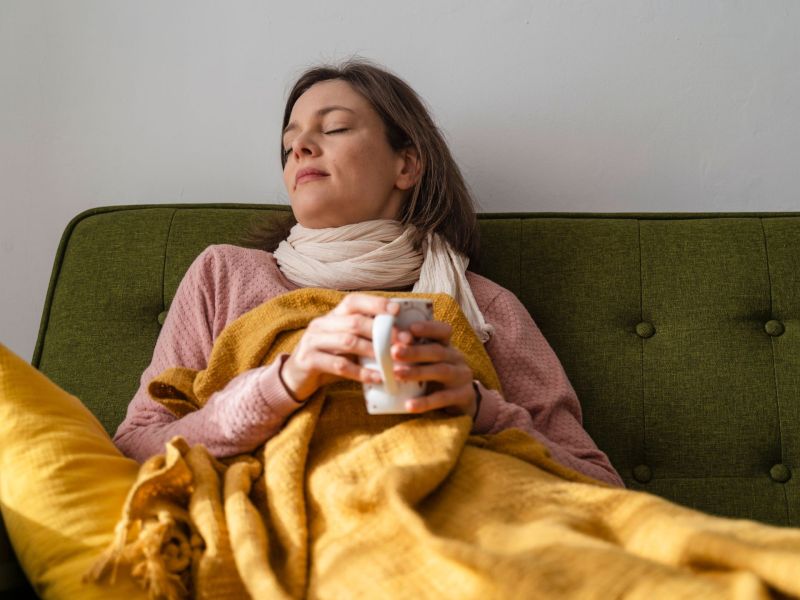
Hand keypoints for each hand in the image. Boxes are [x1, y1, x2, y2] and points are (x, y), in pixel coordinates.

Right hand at [280, 293, 397, 401]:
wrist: (296, 378)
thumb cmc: (329, 358)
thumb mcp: (346, 344)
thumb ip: (365, 337)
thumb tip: (401, 337)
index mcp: (332, 316)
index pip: (353, 301)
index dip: (375, 303)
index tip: (397, 310)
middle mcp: (321, 324)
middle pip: (354, 321)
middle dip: (382, 331)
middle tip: (404, 342)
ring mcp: (312, 341)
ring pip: (348, 342)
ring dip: (374, 351)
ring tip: (393, 360)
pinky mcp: (308, 360)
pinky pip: (339, 365)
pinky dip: (361, 373)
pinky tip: (377, 378)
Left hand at [390, 320, 477, 417]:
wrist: (463, 404)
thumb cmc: (437, 379)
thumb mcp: (429, 363)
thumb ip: (413, 355)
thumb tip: (387, 347)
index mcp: (447, 347)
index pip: (442, 332)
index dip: (428, 328)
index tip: (411, 328)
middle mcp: (456, 358)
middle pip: (437, 351)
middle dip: (415, 351)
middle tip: (394, 352)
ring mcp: (462, 377)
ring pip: (441, 371)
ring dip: (417, 372)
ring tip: (397, 374)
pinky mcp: (464, 396)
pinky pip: (443, 398)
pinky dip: (425, 402)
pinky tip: (409, 405)